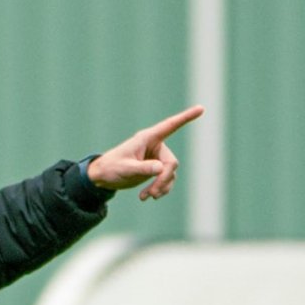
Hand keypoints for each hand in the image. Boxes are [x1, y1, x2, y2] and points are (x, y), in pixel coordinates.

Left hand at [87, 105, 204, 200]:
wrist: (103, 177)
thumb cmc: (111, 168)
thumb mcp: (126, 169)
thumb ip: (143, 168)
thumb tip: (161, 169)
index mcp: (147, 138)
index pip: (170, 126)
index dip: (186, 117)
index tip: (201, 108)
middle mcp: (155, 146)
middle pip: (171, 163)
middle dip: (163, 179)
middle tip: (152, 193)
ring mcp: (157, 158)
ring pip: (170, 173)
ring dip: (161, 186)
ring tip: (147, 196)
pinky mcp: (156, 169)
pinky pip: (166, 180)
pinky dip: (159, 189)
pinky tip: (146, 197)